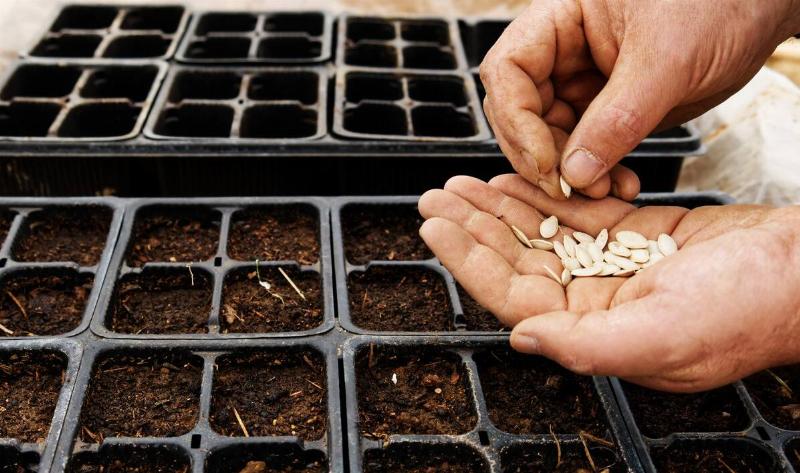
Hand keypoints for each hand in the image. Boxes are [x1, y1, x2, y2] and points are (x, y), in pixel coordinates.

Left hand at [418, 174, 799, 391]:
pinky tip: (516, 179)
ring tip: (465, 184)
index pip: (514, 295)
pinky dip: (545, 193)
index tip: (436, 229)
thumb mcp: (663, 335)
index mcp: (596, 333)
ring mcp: (614, 267)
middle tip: (437, 197)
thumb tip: (521, 339)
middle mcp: (597, 303)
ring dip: (502, 207)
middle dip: (475, 228)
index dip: (470, 261)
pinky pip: (577, 211)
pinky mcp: (636, 235)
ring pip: (542, 232)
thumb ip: (586, 345)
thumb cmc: (745, 311)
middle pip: (518, 260)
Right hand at [480, 0, 799, 198]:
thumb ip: (617, 118)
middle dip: (541, 153)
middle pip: (520, 108)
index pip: (509, 69)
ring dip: (571, 171)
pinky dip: (597, 172)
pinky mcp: (608, 108)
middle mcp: (564, 50)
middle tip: (567, 189)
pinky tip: (618, 184)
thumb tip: (574, 174)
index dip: (516, 119)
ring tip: (602, 192)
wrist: (764, 12)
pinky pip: (586, 147)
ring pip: (551, 135)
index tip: (545, 162)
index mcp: (562, 18)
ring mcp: (583, 80)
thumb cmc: (721, 4)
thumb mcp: (668, 61)